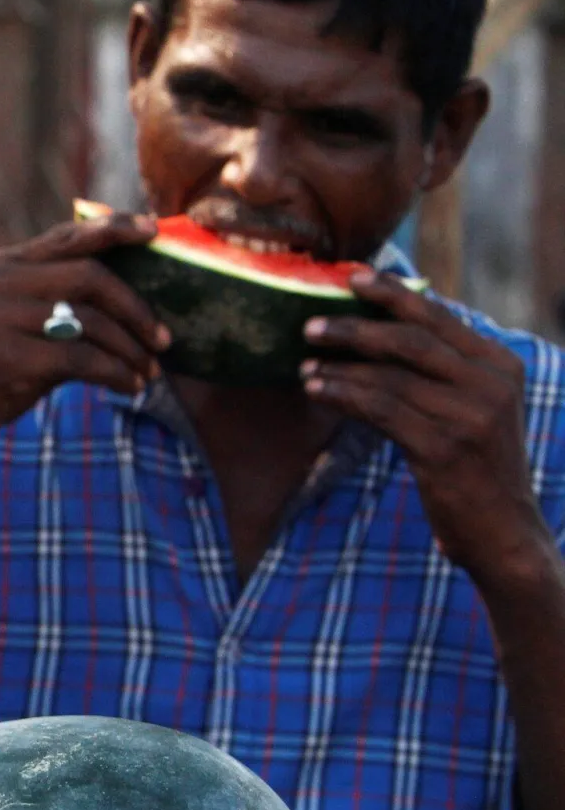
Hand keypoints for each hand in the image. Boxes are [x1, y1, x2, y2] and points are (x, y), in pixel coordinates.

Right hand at [0, 213, 172, 476]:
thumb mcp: (15, 325)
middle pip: (89, 276)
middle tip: (164, 338)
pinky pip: (80, 359)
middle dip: (136, 307)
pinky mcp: (6, 356)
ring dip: (130, 349)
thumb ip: (58, 303)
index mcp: (2, 266)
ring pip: (90, 321)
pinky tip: (130, 387)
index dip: (116, 229)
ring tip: (150, 371)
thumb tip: (130, 301)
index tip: (155, 230)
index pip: (68, 235)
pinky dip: (115, 374)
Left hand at [301, 270, 550, 583]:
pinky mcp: (444, 448)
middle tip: (310, 324)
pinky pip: (381, 410)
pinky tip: (318, 390)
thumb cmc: (475, 466)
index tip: (352, 277)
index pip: (438, 318)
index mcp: (500, 365)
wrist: (504, 532)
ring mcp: (470, 416)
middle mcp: (491, 384)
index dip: (393, 295)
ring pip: (390, 376)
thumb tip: (387, 328)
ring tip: (304, 363)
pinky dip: (344, 396)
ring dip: (340, 367)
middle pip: (410, 341)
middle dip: (355, 327)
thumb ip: (444, 370)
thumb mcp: (475, 409)